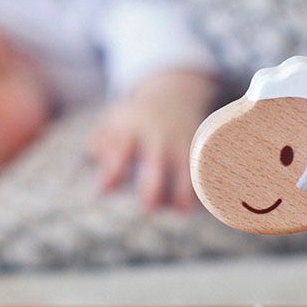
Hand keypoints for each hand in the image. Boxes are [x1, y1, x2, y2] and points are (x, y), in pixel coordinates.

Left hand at [89, 69, 218, 211]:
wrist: (173, 95)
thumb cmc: (135, 120)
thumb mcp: (114, 121)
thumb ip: (101, 144)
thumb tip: (99, 171)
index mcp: (132, 129)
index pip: (121, 147)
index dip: (114, 167)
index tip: (106, 188)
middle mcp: (159, 136)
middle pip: (157, 160)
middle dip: (154, 184)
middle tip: (149, 208)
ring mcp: (182, 142)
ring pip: (187, 166)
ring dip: (186, 189)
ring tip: (180, 210)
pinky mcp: (200, 148)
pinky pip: (206, 167)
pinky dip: (207, 184)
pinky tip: (206, 204)